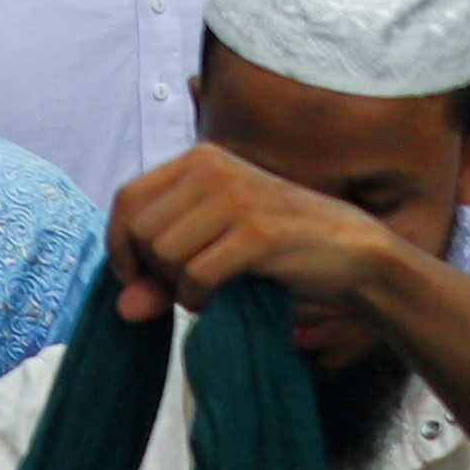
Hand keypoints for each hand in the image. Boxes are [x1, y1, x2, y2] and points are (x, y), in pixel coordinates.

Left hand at [104, 142, 397, 324]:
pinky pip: (197, 275)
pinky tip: (215, 299)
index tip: (136, 276)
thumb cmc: (275, 244)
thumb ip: (161, 273)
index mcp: (199, 159)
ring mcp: (237, 198)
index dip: (120, 244)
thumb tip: (122, 309)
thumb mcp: (211, 245)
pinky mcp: (258, 233)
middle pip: (140, 231)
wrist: (349, 247)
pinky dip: (197, 299)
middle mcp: (213, 169)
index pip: (126, 198)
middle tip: (183, 282)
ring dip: (176, 285)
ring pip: (164, 253)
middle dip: (152, 270)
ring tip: (205, 287)